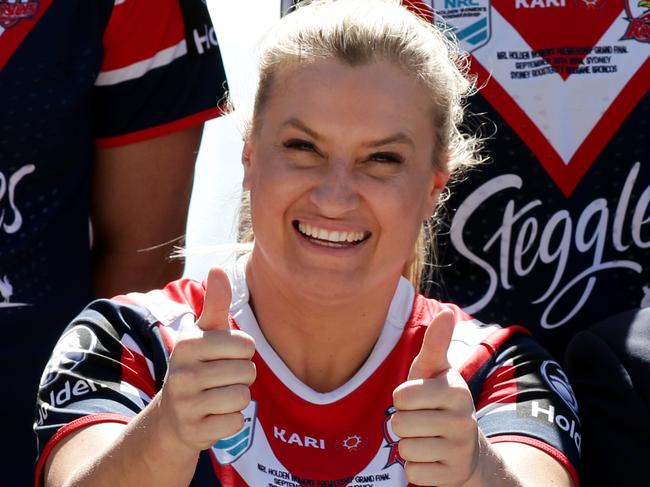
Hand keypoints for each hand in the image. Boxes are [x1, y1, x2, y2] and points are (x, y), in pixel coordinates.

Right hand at [157, 267, 255, 451]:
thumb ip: (215, 303)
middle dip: (243, 376)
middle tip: (222, 379)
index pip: (245, 345)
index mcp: (188, 344)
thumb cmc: (197, 366)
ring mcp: (186, 404)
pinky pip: (236, 423)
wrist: (171, 417)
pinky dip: (231, 421)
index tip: (225, 356)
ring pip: (243, 398)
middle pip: (247, 372)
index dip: (243, 352)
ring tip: (219, 396)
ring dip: (238, 398)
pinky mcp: (194, 432)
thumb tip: (217, 267)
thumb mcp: (204, 334)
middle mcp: (182, 373)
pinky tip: (214, 416)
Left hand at [392, 309, 478, 486]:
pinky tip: (431, 459)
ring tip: (427, 439)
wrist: (467, 450)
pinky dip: (415, 468)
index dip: (402, 399)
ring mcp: (460, 450)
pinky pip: (413, 473)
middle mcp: (463, 420)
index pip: (401, 396)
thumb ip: (436, 344)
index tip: (418, 399)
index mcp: (456, 390)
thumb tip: (446, 312)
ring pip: (406, 449)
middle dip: (403, 424)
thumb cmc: (439, 402)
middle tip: (421, 421)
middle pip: (400, 424)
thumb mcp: (435, 372)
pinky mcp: (453, 476)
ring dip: (409, 446)